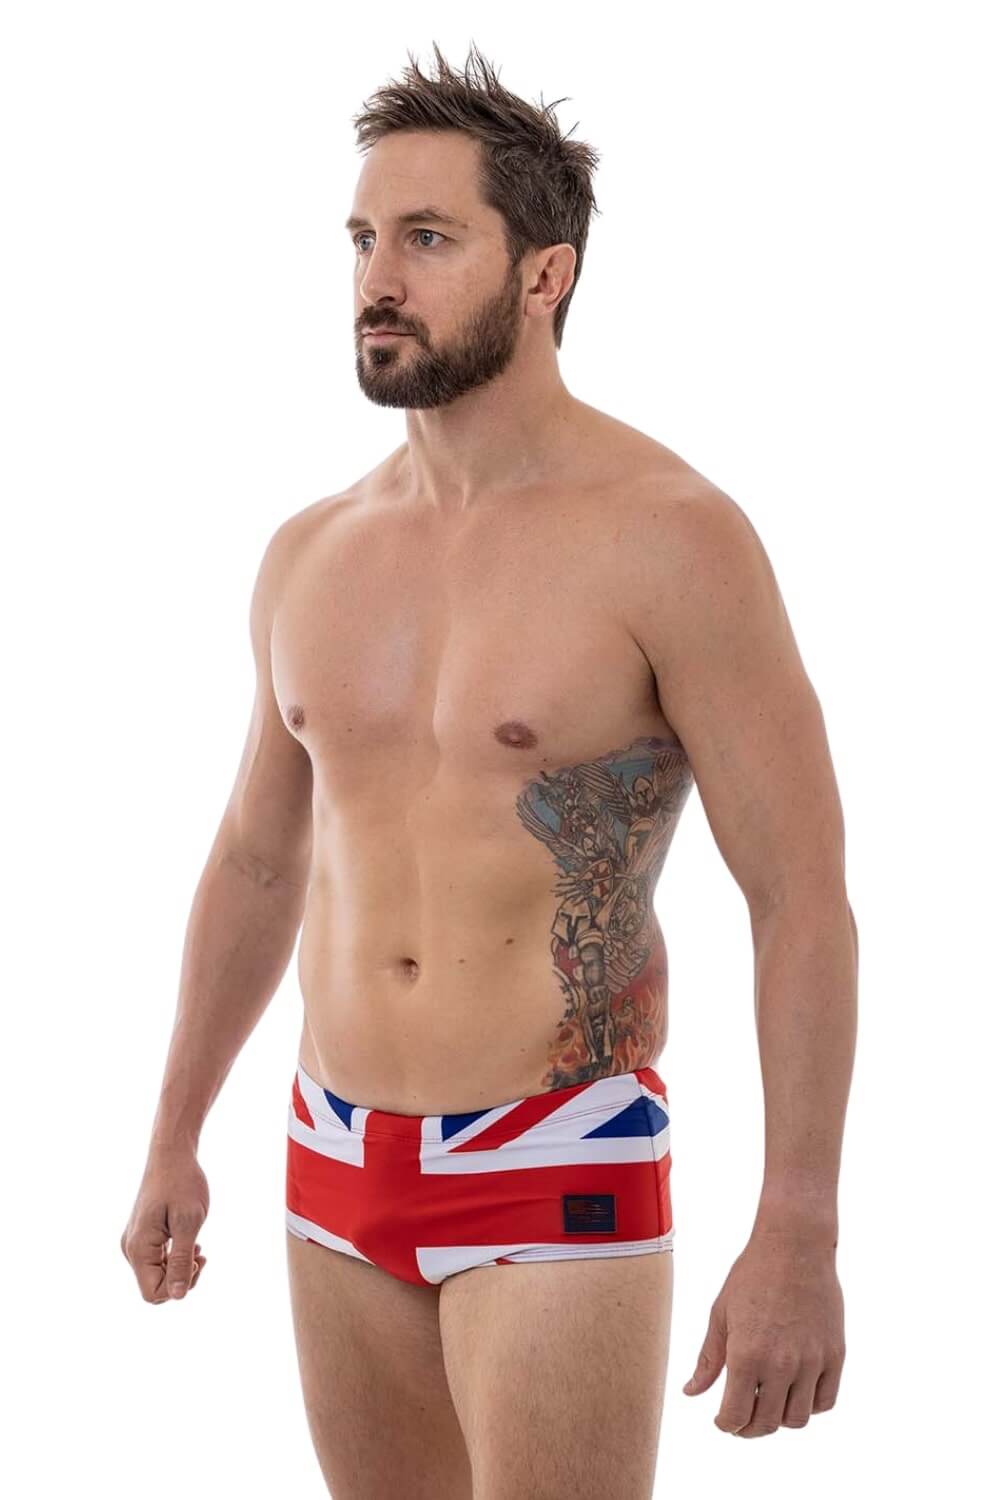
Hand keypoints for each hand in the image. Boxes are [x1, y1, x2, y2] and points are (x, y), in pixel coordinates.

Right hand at [121, 1146, 209, 1302]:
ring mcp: (134, 1242)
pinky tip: (188, 1241)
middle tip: (200, 1254)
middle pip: (154, 1287)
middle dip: (180, 1277)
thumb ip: (180, 1261)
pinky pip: (155, 1261)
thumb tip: (177, 1296)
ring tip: (196, 1245)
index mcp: (138, 1247)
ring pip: (155, 1275)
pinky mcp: (141, 1235)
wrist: (171, 1153)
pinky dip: (173, 1257)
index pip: (153, 1293)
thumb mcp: (188, 1222)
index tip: (196, 1259)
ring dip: (178, 1266)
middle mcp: (130, 1248)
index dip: (179, 1286)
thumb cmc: (183, 1183)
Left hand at [682, 1230, 845, 1435]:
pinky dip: (810, 1405)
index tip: (723, 1421)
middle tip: (742, 1419)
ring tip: (768, 1401)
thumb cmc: (752, 1275)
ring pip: (797, 1419)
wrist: (795, 1245)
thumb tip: (691, 1392)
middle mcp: (781, 1364)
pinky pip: (825, 1401)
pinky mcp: (835, 1355)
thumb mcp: (721, 1314)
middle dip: (749, 1429)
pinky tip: (794, 1390)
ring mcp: (812, 1361)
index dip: (726, 1425)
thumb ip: (708, 1358)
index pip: (736, 1416)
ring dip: (780, 1419)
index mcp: (746, 1354)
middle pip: (766, 1424)